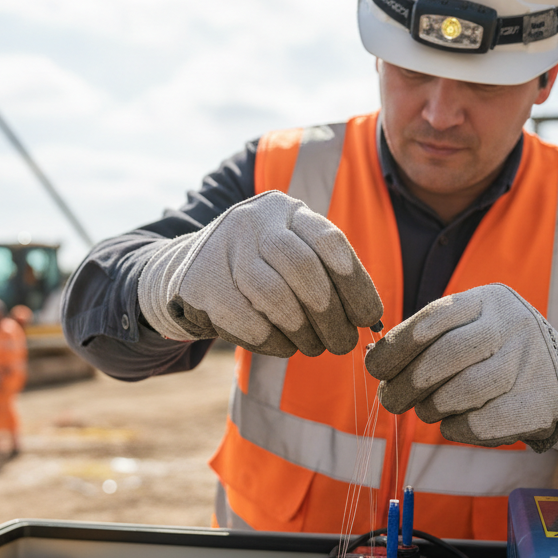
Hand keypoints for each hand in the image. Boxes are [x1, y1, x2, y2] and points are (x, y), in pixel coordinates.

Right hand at [138, 190, 383, 356]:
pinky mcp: (201, 284)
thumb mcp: (291, 255)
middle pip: (302, 268)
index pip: (329, 241)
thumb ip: (327, 274)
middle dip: (330, 313)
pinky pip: (247, 320)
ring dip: (303, 331)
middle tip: (343, 343)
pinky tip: (285, 347)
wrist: (187, 272)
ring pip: (274, 295)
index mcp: (285, 210)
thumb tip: (370, 319)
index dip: (356, 283)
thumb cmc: (258, 270)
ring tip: (315, 348)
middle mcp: (253, 220)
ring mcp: (223, 249)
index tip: (369, 317)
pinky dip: (274, 341)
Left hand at [364, 284, 557, 452]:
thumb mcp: (471, 329)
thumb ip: (428, 339)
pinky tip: (451, 425)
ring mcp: (531, 362)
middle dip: (407, 383)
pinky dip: (457, 428)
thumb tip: (375, 360)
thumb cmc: (498, 355)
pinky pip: (484, 421)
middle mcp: (513, 324)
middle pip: (446, 355)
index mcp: (488, 300)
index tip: (375, 369)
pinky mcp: (541, 401)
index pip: (433, 318)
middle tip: (391, 400)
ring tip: (425, 411)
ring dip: (432, 407)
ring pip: (464, 390)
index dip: (396, 346)